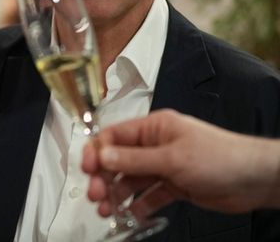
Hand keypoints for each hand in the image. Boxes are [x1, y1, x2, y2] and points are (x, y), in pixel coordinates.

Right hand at [82, 109, 279, 216]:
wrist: (254, 179)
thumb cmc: (222, 156)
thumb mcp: (172, 158)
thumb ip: (134, 159)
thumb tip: (102, 155)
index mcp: (154, 128)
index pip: (114, 136)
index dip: (96, 151)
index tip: (86, 168)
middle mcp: (156, 145)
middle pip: (118, 160)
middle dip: (104, 177)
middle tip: (96, 193)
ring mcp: (164, 166)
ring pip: (131, 180)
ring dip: (117, 193)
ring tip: (107, 208)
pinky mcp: (174, 185)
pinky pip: (148, 195)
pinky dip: (137, 205)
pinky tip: (129, 214)